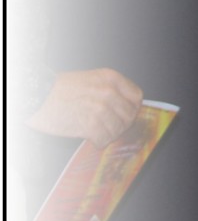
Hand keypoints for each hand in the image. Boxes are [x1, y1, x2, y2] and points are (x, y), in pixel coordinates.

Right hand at [28, 68, 144, 144]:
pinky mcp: (90, 125)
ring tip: (100, 134)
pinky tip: (93, 140)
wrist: (37, 96)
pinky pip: (104, 139)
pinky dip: (100, 142)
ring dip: (110, 134)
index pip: (136, 96)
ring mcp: (101, 109)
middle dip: (122, 124)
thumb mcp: (90, 79)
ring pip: (118, 129)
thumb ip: (107, 89)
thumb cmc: (58, 88)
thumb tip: (120, 106)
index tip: (126, 114)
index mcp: (111, 78)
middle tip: (111, 128)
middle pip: (129, 115)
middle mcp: (109, 92)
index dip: (132, 108)